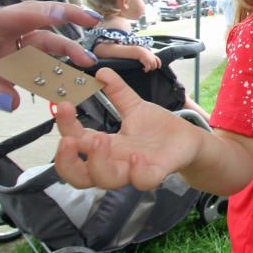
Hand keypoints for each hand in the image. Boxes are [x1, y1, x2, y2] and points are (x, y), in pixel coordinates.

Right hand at [54, 68, 204, 190]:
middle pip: (78, 176)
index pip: (76, 142)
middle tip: (69, 139)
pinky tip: (135, 156)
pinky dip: (136, 172)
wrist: (189, 140)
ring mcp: (134, 170)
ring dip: (98, 162)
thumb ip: (117, 91)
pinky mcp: (156, 173)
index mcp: (106, 146)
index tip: (63, 104)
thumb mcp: (134, 107)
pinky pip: (142, 181)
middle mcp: (115, 162)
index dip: (65, 126)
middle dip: (67, 161)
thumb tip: (101, 71)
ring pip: (105, 180)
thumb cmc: (157, 128)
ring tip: (101, 140)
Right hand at [137, 47, 161, 71]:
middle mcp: (153, 59)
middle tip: (149, 69)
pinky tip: (143, 69)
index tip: (159, 67)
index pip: (158, 61)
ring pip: (152, 68)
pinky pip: (148, 68)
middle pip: (155, 66)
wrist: (140, 52)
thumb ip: (151, 56)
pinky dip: (146, 70)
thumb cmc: (143, 52)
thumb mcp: (149, 53)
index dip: (159, 64)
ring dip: (149, 69)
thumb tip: (151, 60)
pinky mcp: (147, 63)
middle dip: (152, 68)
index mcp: (154, 56)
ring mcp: (150, 61)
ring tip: (145, 69)